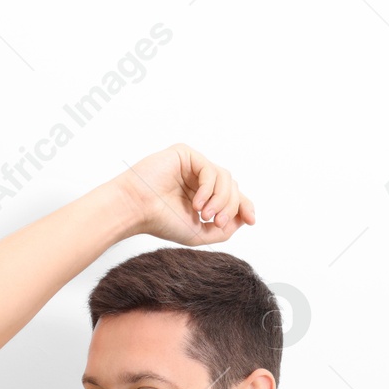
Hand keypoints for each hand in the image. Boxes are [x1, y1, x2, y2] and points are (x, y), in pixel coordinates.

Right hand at [110, 143, 256, 245]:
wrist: (136, 210)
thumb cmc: (161, 222)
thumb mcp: (199, 234)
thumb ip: (225, 229)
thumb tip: (245, 217)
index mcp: (201, 196)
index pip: (231, 196)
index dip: (245, 206)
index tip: (252, 220)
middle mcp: (198, 180)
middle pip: (232, 187)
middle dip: (230, 206)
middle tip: (217, 222)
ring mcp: (192, 166)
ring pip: (225, 177)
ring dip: (221, 199)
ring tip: (205, 215)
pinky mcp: (185, 154)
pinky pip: (210, 169)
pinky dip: (209, 188)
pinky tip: (197, 203)